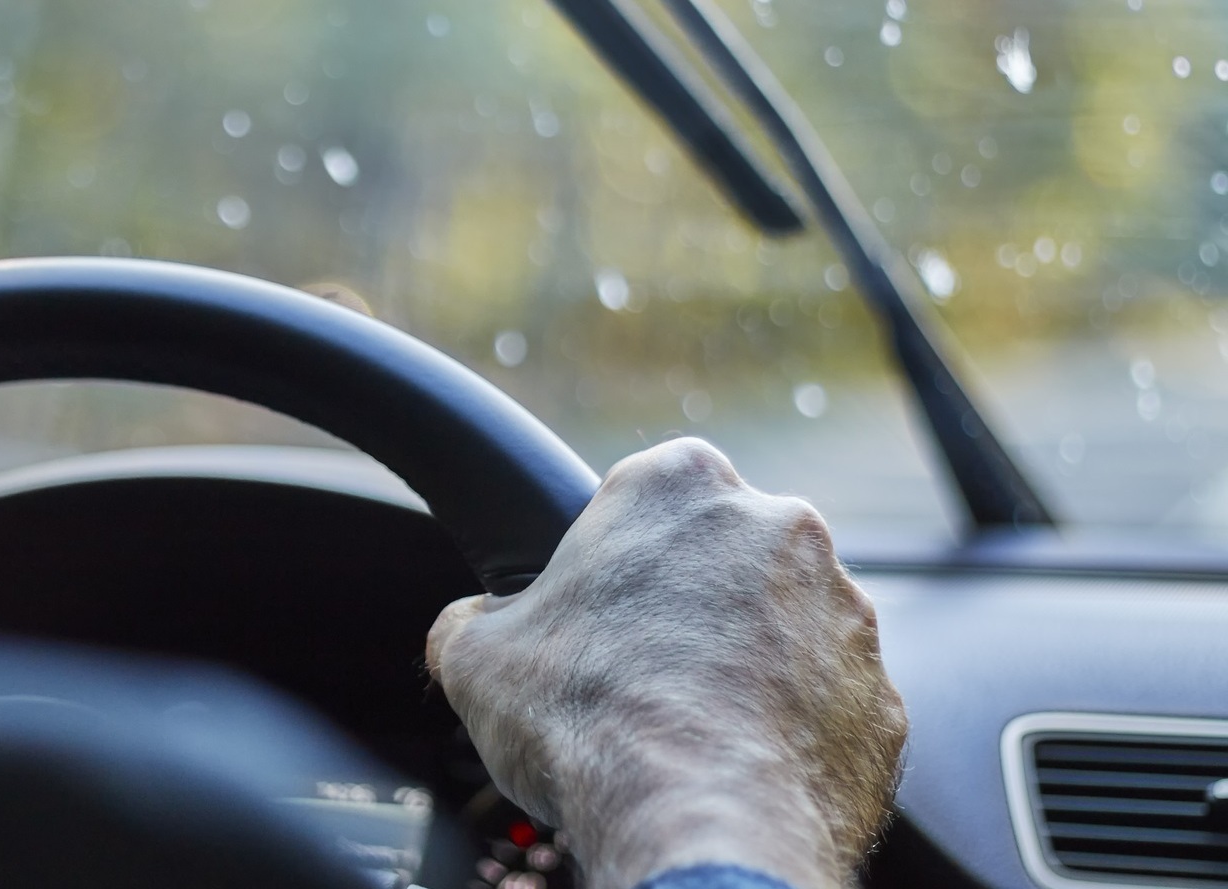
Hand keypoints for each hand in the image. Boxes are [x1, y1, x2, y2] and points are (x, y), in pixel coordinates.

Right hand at [425, 438, 905, 888]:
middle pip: (721, 556)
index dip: (611, 556)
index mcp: (679, 485)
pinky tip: (733, 767)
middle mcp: (780, 528)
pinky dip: (787, 732)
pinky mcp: (882, 698)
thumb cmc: (588, 724)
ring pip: (783, 630)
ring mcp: (845, 614)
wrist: (700, 830)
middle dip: (686, 607)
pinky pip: (825, 706)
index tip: (595, 608)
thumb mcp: (474, 658)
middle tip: (634, 675)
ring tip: (684, 731)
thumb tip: (470, 629)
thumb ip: (474, 621)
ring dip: (743, 667)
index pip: (642, 493)